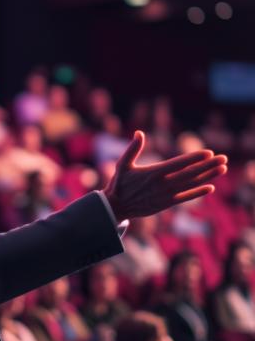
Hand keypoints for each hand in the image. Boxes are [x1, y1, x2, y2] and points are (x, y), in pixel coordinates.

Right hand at [104, 131, 227, 221]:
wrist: (117, 207)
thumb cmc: (119, 184)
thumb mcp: (122, 164)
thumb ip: (132, 149)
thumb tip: (139, 133)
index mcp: (154, 173)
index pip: (179, 164)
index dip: (195, 158)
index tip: (209, 153)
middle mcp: (163, 184)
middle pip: (190, 174)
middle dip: (208, 166)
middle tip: (224, 159)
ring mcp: (166, 195)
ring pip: (191, 185)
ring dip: (208, 177)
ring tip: (222, 170)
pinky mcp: (166, 204)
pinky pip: (186, 197)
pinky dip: (198, 192)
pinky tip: (210, 188)